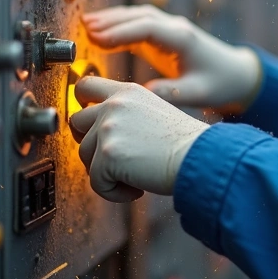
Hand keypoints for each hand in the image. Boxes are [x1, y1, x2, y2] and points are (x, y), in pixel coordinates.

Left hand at [70, 76, 207, 201]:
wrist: (201, 158)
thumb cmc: (184, 143)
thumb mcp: (152, 112)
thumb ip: (123, 114)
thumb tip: (96, 133)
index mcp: (127, 92)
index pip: (85, 85)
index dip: (79, 104)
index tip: (86, 123)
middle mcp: (115, 105)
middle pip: (76, 123)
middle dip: (90, 144)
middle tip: (115, 158)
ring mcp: (108, 128)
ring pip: (84, 155)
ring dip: (105, 172)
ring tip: (135, 176)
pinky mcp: (108, 154)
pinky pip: (96, 182)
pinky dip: (114, 193)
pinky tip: (137, 188)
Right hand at [83, 5, 261, 111]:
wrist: (236, 74)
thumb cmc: (220, 83)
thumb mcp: (199, 93)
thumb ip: (173, 93)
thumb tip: (144, 94)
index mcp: (183, 38)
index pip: (148, 28)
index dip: (122, 32)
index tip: (98, 38)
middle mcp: (176, 28)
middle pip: (140, 17)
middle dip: (112, 21)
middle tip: (84, 28)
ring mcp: (170, 28)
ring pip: (138, 16)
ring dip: (113, 19)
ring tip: (86, 25)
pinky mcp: (164, 35)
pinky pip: (139, 24)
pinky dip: (120, 25)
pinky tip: (101, 30)